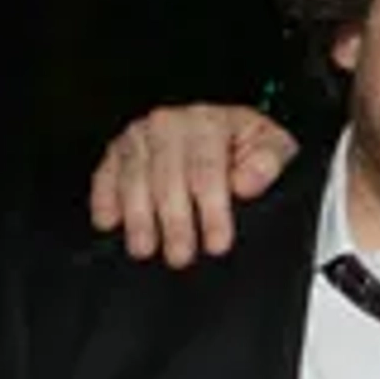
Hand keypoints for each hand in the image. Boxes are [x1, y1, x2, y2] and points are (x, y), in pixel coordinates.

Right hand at [88, 104, 299, 266]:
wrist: (225, 128)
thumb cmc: (247, 142)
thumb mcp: (275, 145)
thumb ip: (267, 161)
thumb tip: (245, 184)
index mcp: (208, 122)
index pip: (208, 171)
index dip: (212, 211)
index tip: (216, 243)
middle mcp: (169, 124)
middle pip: (167, 178)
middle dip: (174, 222)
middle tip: (180, 256)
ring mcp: (140, 136)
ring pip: (133, 179)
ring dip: (137, 217)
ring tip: (144, 248)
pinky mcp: (118, 150)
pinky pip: (105, 174)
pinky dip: (104, 198)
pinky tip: (108, 222)